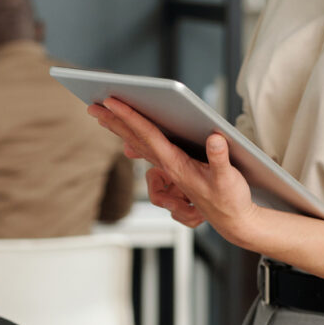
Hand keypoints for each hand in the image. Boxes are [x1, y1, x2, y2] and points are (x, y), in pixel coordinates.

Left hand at [88, 97, 259, 240]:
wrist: (231, 220)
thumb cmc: (229, 199)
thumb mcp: (228, 179)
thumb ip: (219, 158)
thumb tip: (214, 138)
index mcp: (177, 165)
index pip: (148, 135)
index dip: (129, 117)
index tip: (112, 103)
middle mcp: (168, 166)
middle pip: (135, 138)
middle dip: (113, 121)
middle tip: (92, 106)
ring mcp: (168, 169)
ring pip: (138, 144)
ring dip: (120, 129)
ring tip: (104, 117)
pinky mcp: (174, 170)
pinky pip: (148, 151)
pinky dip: (135, 140)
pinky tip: (127, 139)